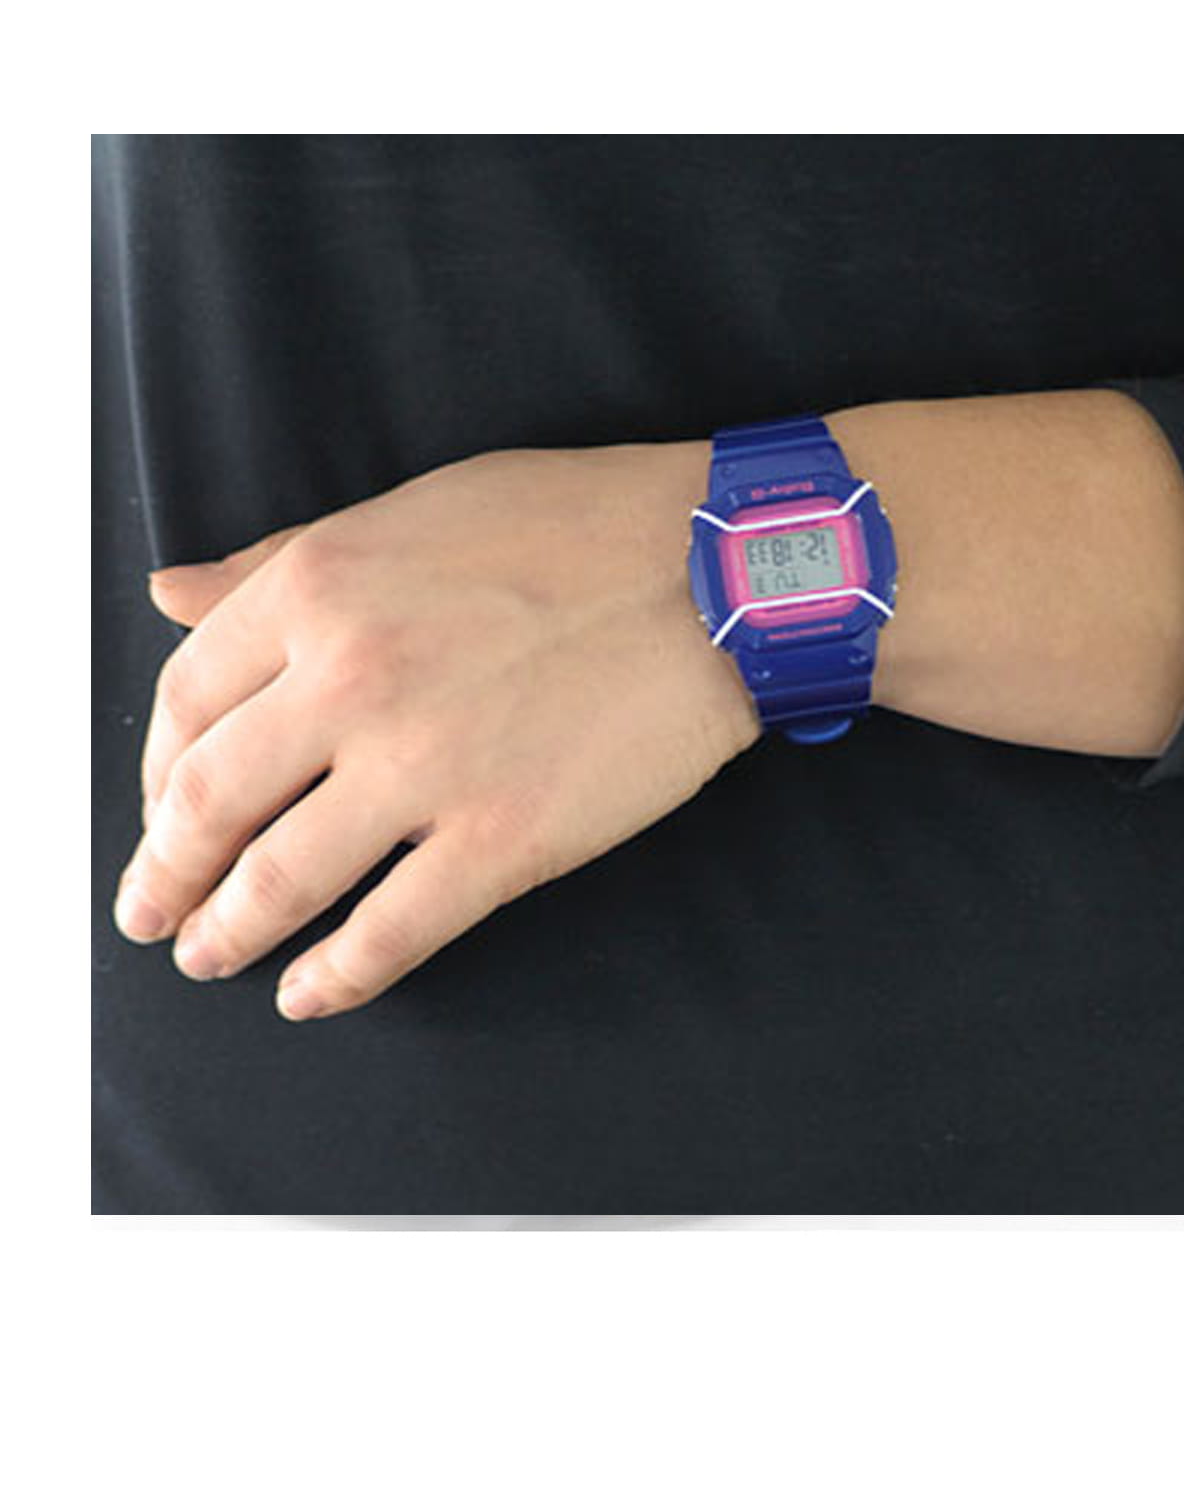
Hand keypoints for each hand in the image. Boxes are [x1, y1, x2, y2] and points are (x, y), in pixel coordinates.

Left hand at [115, 443, 758, 1019]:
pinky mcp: (501, 841)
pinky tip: (309, 991)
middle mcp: (351, 678)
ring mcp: (425, 768)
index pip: (183, 701)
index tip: (158, 808)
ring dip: (225, 934)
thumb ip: (277, 561)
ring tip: (208, 958)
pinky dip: (334, 976)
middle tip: (151, 912)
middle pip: (207, 803)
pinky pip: (388, 933)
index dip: (151, 773)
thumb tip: (170, 594)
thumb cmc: (573, 525)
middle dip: (163, 874)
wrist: (714, 572)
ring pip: (279, 881)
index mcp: (319, 587)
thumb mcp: (408, 510)